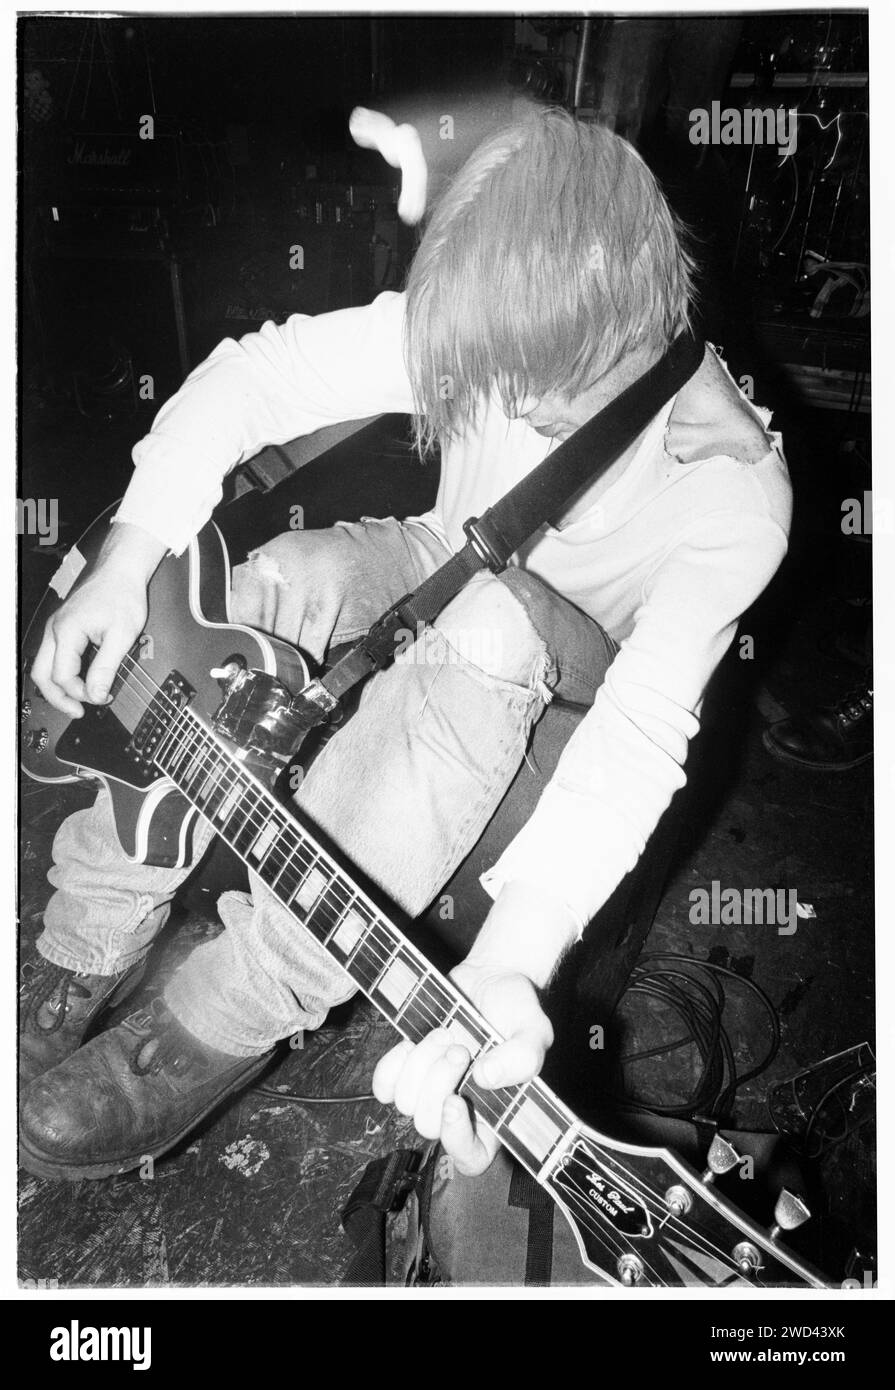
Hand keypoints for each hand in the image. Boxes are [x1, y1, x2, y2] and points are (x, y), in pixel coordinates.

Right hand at [31, 523, 164, 717]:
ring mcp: (56, 628)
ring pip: (44, 666)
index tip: (103, 697)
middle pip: (42, 675)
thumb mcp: (121, 636)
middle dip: (59, 698)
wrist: (121, 572)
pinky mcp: (63, 628)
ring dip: (58, 687)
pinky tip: (79, 681)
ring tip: (78, 702)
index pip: (63, 676)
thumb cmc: (122, 596)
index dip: (82, 693)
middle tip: (78, 712)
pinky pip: (54, 656)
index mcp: (67, 631)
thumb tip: (96, 694)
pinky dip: (62, 673)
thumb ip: (107, 667)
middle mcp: (55, 630)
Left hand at [372, 961, 552, 1175]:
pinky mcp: (407, 1070)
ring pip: (405, 1103)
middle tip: (459, 1048)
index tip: (455, 1101)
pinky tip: (411, 1044)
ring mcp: (429, 1091)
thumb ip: (523, 1057)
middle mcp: (461, 1109)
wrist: (489, 977)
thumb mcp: (534, 1030)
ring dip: (422, 1064)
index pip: (471, 1159)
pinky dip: (392, 1065)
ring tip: (446, 1033)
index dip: (456, 1140)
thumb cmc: (517, 1009)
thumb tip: (486, 1077)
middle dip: (438, 1084)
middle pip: (429, 1125)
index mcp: (495, 1115)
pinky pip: (383, 1086)